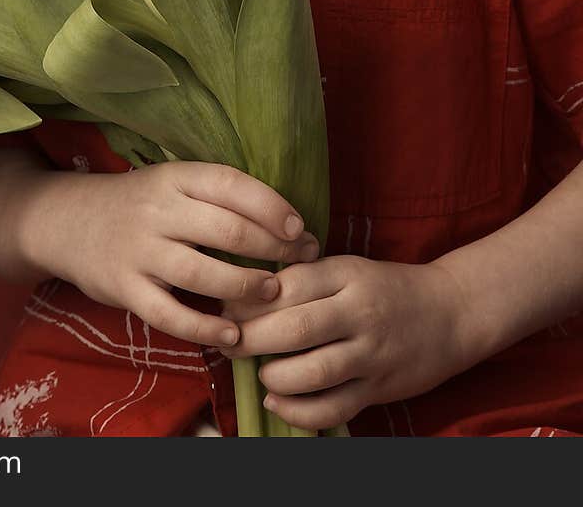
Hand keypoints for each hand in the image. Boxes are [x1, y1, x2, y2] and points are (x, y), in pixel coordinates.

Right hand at [19, 160, 315, 348]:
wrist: (67, 221)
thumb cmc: (137, 204)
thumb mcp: (171, 184)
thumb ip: (216, 198)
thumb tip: (285, 220)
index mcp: (175, 178)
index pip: (231, 185)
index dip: (271, 207)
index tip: (300, 228)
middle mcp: (158, 211)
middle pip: (226, 231)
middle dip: (273, 250)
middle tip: (301, 263)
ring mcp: (139, 251)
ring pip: (202, 274)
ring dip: (245, 288)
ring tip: (273, 293)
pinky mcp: (124, 288)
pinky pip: (170, 314)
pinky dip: (204, 329)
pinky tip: (232, 336)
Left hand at [220, 255, 471, 429]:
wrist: (450, 313)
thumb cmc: (386, 287)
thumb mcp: (348, 268)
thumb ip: (306, 279)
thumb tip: (247, 294)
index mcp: (346, 274)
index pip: (288, 285)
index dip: (250, 299)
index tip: (228, 308)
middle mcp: (359, 313)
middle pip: (294, 329)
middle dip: (251, 339)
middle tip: (230, 342)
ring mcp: (371, 354)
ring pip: (313, 373)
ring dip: (274, 376)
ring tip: (261, 370)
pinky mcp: (379, 388)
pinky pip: (332, 408)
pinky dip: (298, 410)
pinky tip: (278, 400)